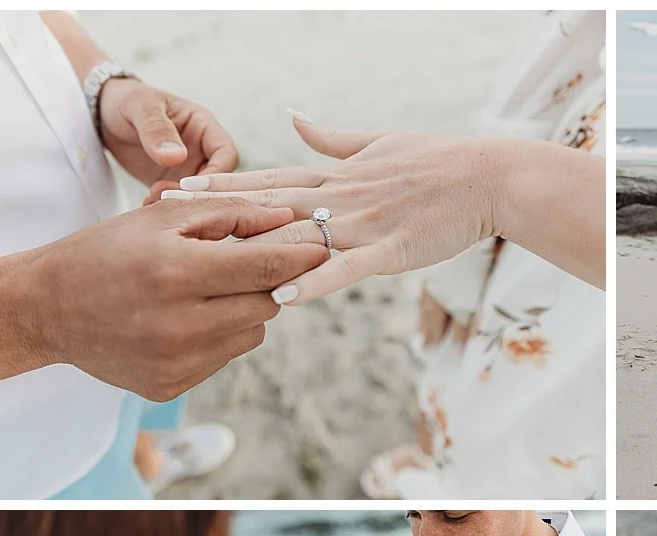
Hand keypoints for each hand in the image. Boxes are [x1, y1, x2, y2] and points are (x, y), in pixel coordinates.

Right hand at [17, 199, 329, 400]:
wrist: (44, 309)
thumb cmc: (106, 252)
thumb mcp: (160, 218)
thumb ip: (228, 215)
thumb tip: (288, 219)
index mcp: (176, 273)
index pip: (267, 267)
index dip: (302, 255)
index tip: (323, 245)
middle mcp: (179, 324)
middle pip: (267, 304)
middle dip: (267, 281)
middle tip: (249, 263)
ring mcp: (177, 361)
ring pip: (252, 332)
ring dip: (244, 309)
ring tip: (205, 290)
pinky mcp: (172, 385)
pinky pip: (224, 356)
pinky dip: (218, 335)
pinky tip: (183, 319)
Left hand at [94, 78, 237, 196]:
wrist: (102, 113)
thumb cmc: (126, 100)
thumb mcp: (140, 106)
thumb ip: (157, 129)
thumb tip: (177, 156)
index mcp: (203, 126)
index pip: (226, 154)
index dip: (217, 174)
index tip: (190, 184)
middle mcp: (202, 150)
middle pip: (219, 180)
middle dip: (199, 194)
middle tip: (171, 197)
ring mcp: (189, 168)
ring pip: (200, 194)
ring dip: (182, 203)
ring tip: (154, 199)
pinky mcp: (173, 182)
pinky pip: (179, 200)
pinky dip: (167, 206)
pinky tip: (148, 203)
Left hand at [160, 116, 510, 305]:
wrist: (487, 178)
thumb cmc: (441, 161)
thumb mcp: (380, 141)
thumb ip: (333, 139)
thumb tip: (296, 117)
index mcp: (338, 176)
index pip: (269, 178)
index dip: (223, 183)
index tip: (179, 186)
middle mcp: (341, 197)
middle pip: (268, 204)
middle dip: (216, 211)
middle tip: (168, 218)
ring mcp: (363, 224)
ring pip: (297, 238)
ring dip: (251, 251)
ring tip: (207, 262)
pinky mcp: (389, 250)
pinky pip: (344, 269)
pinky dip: (313, 282)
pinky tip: (283, 298)